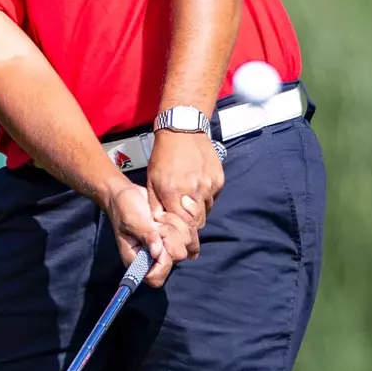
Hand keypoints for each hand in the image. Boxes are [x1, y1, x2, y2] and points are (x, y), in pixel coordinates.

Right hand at [105, 182, 192, 287]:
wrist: (127, 194)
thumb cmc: (124, 208)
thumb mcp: (132, 220)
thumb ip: (146, 236)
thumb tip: (157, 252)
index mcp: (137, 262)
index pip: (156, 278)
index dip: (163, 262)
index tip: (158, 241)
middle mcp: (154, 259)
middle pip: (177, 257)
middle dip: (169, 236)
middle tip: (155, 223)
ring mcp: (166, 248)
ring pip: (186, 244)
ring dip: (174, 225)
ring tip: (158, 217)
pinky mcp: (174, 237)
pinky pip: (190, 233)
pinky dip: (181, 221)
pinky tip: (166, 214)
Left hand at [147, 129, 224, 251]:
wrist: (183, 130)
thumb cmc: (163, 156)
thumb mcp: (152, 180)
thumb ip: (156, 205)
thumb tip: (159, 226)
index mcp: (174, 192)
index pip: (184, 227)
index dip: (183, 236)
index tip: (182, 240)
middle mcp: (195, 191)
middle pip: (198, 222)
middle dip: (191, 226)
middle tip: (185, 222)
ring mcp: (210, 185)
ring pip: (207, 210)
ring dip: (198, 210)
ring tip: (189, 198)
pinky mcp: (219, 179)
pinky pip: (213, 197)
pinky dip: (205, 197)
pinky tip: (197, 185)